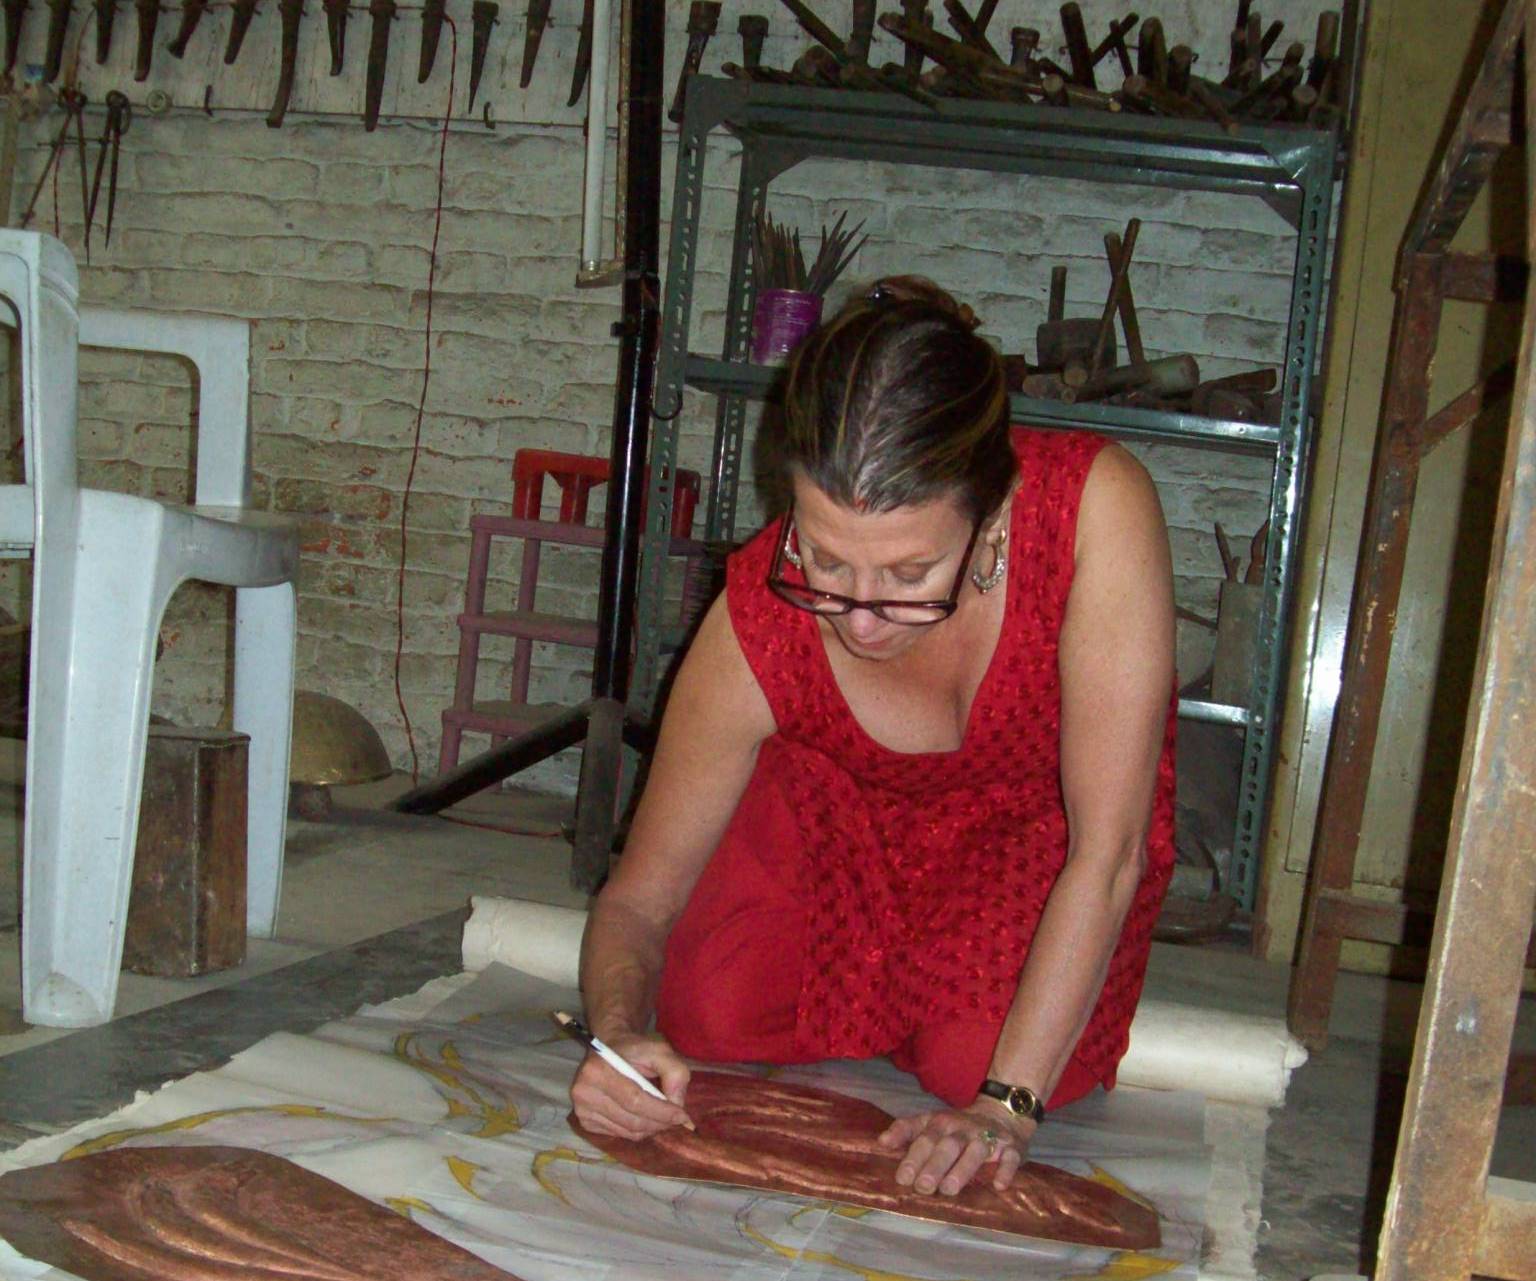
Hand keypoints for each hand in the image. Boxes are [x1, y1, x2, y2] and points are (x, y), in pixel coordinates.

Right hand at [569, 1031, 693, 1140]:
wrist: (609, 1048)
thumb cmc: (634, 1049)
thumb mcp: (659, 1050)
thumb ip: (674, 1071)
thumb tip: (677, 1104)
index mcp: (598, 1069)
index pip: (634, 1099)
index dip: (661, 1111)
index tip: (683, 1116)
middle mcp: (584, 1091)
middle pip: (632, 1119)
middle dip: (660, 1122)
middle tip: (677, 1118)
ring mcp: (581, 1109)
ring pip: (628, 1131)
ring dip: (651, 1128)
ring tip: (662, 1117)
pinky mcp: (585, 1122)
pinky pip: (620, 1134)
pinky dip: (638, 1130)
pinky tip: (643, 1116)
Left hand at [877, 1099, 1034, 1194]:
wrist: (1002, 1113)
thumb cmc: (958, 1127)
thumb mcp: (931, 1123)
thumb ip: (906, 1131)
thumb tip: (880, 1142)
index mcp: (940, 1123)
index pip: (923, 1137)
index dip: (912, 1156)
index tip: (902, 1177)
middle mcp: (962, 1128)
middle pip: (946, 1146)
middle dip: (934, 1166)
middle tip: (923, 1187)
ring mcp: (988, 1137)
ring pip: (975, 1151)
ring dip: (962, 1170)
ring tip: (949, 1190)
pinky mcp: (1011, 1147)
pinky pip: (1009, 1158)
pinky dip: (1005, 1170)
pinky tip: (998, 1184)